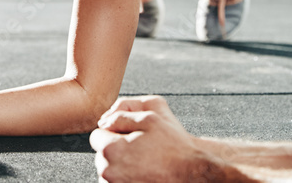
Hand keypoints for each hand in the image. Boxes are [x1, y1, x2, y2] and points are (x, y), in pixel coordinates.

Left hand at [90, 96, 218, 181]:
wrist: (194, 173)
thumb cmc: (174, 145)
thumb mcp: (149, 118)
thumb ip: (119, 115)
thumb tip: (103, 122)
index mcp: (110, 150)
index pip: (97, 136)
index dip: (114, 133)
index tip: (131, 137)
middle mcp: (108, 172)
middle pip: (102, 156)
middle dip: (117, 150)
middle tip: (142, 150)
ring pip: (109, 172)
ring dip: (121, 167)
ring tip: (145, 165)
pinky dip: (127, 179)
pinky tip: (144, 175)